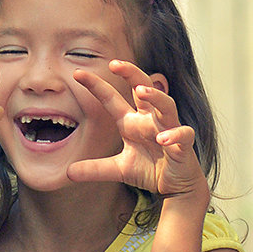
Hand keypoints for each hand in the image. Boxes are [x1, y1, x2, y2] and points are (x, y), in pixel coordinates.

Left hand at [69, 60, 208, 198]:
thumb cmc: (150, 169)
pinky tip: (163, 139)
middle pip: (144, 87)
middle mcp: (150, 120)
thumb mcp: (118, 169)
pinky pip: (184, 135)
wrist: (176, 187)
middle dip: (132, 73)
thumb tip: (67, 173)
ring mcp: (169, 130)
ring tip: (142, 91)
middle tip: (115, 63)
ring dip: (156, 97)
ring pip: (167, 105)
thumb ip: (95, 169)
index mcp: (132, 122)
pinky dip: (175, 135)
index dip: (96, 85)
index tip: (77, 73)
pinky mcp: (184, 146)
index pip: (112, 98)